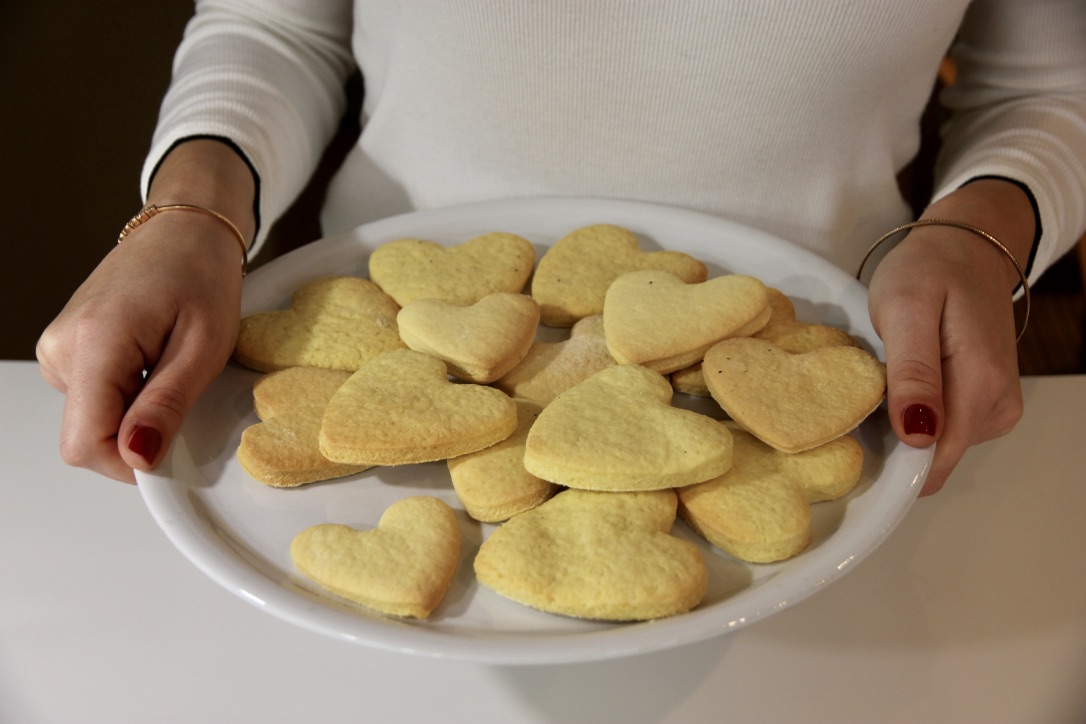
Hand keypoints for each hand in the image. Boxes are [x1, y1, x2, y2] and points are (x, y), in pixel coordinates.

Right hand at [37, 139, 254, 481]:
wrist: (185, 229)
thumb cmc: (200, 275)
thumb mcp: (203, 348)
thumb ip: (166, 406)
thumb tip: (138, 457)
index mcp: (95, 342)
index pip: (84, 442)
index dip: (128, 461)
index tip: (169, 447)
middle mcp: (62, 346)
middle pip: (86, 434)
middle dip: (137, 430)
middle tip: (180, 387)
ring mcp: (57, 346)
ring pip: (91, 418)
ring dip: (134, 409)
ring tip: (168, 362)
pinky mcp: (64, 347)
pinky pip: (92, 397)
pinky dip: (126, 392)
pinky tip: (150, 358)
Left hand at [867, 179, 1033, 495]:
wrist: (966, 248)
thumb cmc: (930, 271)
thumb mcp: (906, 311)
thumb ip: (914, 374)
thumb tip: (919, 436)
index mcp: (981, 386)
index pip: (936, 461)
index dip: (891, 462)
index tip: (853, 437)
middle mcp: (998, 406)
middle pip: (934, 457)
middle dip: (892, 441)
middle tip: (862, 395)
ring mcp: (996, 407)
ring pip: (936, 446)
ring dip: (901, 425)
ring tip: (883, 382)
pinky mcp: (986, 404)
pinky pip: (942, 429)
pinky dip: (914, 415)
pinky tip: (901, 385)